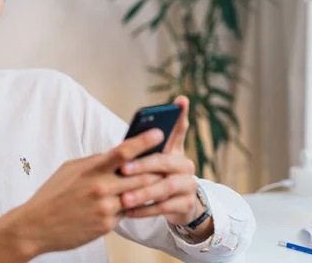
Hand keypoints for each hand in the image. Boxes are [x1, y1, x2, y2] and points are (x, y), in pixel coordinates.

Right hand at [0, 129, 165, 261]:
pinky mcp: (106, 225)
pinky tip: (145, 202)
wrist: (37, 226)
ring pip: (139, 196)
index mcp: (91, 169)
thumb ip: (94, 162)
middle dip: (157, 167)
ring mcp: (105, 208)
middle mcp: (100, 188)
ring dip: (153, 188)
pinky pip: (128, 213)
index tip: (160, 133)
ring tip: (166, 180)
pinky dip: (136, 206)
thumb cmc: (53, 194)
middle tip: (173, 159)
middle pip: (140, 175)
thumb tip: (114, 155)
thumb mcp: (70, 170)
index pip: (123, 152)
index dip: (143, 141)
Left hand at [118, 96, 207, 228]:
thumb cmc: (154, 176)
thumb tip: (129, 137)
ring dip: (142, 192)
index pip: (179, 128)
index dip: (181, 114)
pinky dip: (144, 210)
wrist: (176, 205)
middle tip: (123, 169)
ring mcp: (188, 184)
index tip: (180, 99)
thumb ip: (141, 148)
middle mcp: (185, 164)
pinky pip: (164, 207)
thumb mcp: (149, 161)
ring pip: (165, 187)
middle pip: (165, 161)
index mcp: (175, 149)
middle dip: (143, 165)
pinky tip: (127, 212)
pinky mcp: (186, 204)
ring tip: (123, 198)